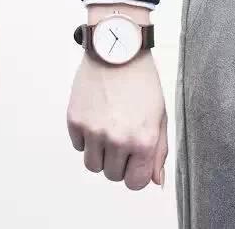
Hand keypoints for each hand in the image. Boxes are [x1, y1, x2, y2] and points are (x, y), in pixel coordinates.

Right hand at [67, 5, 166, 189]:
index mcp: (143, 141)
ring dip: (99, 154)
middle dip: (117, 163)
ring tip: (107, 131)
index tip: (133, 161)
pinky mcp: (75, 119)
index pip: (134, 183)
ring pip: (91, 165)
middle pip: (111, 175)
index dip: (134, 174)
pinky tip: (96, 117)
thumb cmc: (141, 80)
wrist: (117, 51)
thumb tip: (155, 181)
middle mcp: (117, 139)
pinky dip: (85, 137)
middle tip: (120, 139)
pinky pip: (78, 145)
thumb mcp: (159, 116)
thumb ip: (158, 152)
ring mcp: (93, 130)